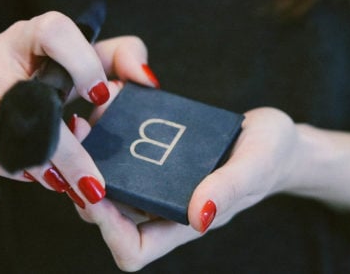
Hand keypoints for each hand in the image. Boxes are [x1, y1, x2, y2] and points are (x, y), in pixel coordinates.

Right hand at [0, 12, 155, 205]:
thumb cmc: (47, 72)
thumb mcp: (89, 58)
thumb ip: (124, 58)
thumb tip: (146, 80)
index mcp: (32, 33)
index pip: (53, 32)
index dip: (82, 63)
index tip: (102, 96)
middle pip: (27, 96)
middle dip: (66, 146)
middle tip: (93, 179)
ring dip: (36, 161)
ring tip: (65, 182)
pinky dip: (6, 166)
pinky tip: (35, 176)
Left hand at [73, 106, 299, 271]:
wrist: (273, 136)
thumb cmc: (272, 156)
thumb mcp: (255, 166)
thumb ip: (230, 189)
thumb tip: (199, 216)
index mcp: (185, 221)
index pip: (134, 247)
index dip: (108, 228)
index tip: (94, 190)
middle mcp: (165, 206)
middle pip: (109, 214)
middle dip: (85, 183)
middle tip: (75, 141)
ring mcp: (159, 182)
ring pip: (109, 181)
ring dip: (91, 155)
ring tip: (86, 119)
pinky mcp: (158, 157)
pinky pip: (124, 153)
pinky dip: (111, 133)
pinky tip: (110, 102)